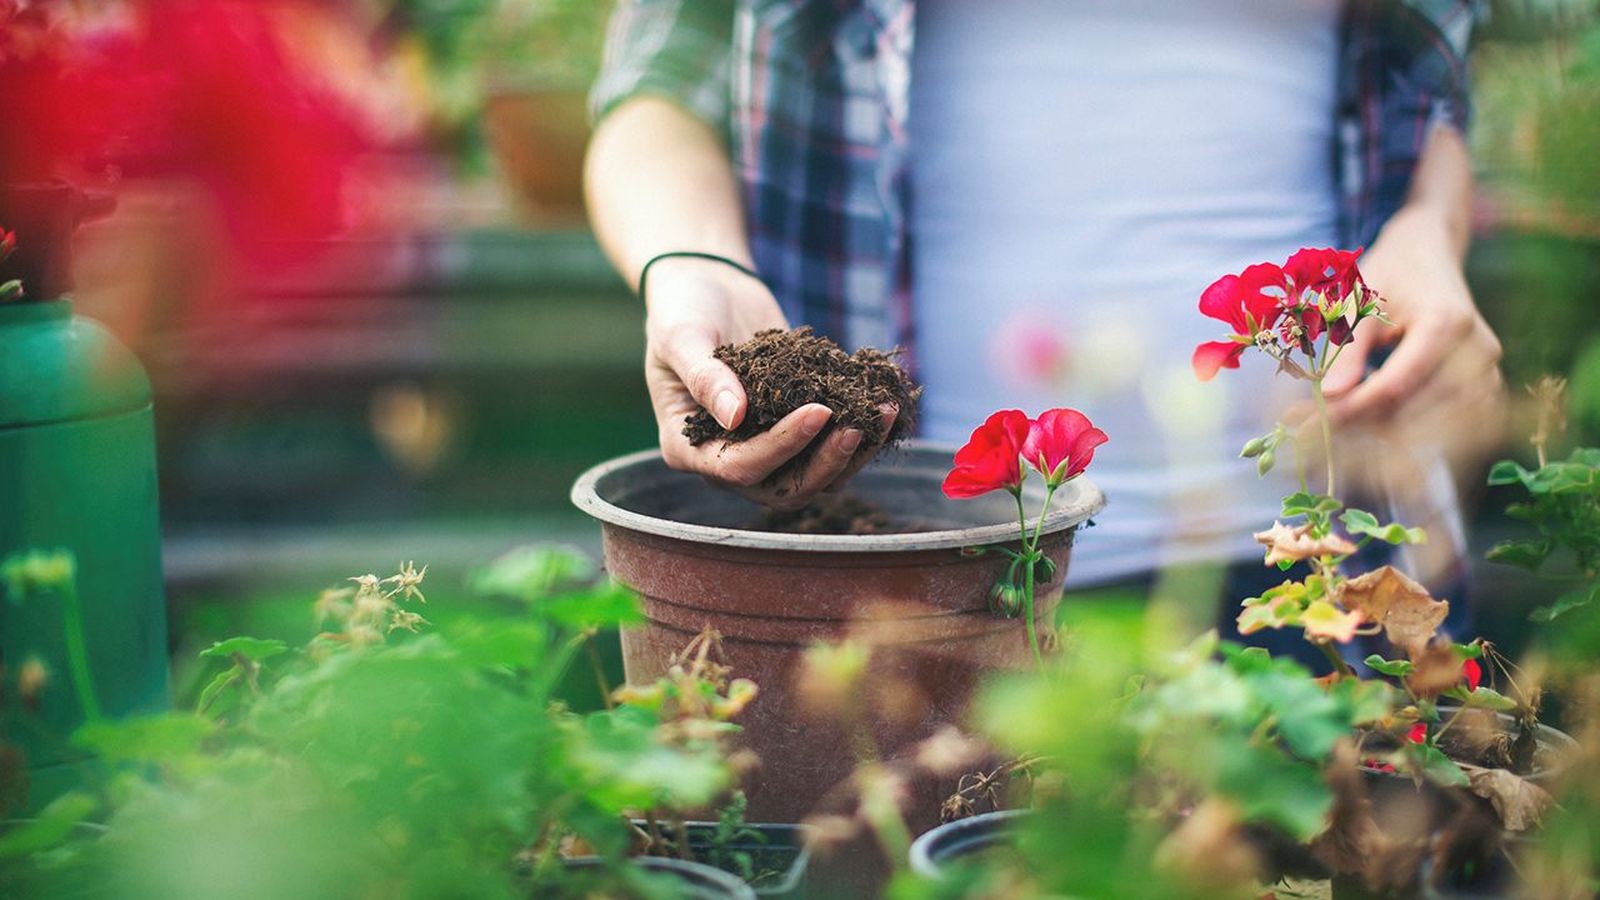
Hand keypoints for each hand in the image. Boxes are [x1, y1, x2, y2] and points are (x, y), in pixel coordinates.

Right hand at [644, 257, 895, 509]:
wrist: (708, 288)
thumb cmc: (683, 309)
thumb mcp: (682, 336)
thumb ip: (703, 376)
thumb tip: (735, 417)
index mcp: (688, 448)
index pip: (737, 468)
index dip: (781, 446)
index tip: (819, 410)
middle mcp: (725, 460)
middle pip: (783, 489)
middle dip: (825, 463)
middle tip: (857, 426)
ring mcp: (763, 449)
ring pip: (815, 478)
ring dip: (852, 454)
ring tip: (883, 412)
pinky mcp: (794, 431)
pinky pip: (829, 450)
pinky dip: (859, 434)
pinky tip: (885, 408)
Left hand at [1321, 207, 1504, 469]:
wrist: (1429, 257)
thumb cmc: (1390, 275)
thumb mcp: (1359, 302)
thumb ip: (1347, 349)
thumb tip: (1331, 396)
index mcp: (1446, 323)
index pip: (1395, 386)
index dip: (1351, 410)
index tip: (1310, 423)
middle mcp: (1477, 352)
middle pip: (1413, 413)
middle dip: (1359, 425)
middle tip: (1312, 427)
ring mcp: (1489, 373)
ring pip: (1430, 430)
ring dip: (1382, 434)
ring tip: (1339, 422)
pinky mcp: (1487, 389)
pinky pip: (1451, 431)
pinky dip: (1410, 434)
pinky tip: (1374, 424)